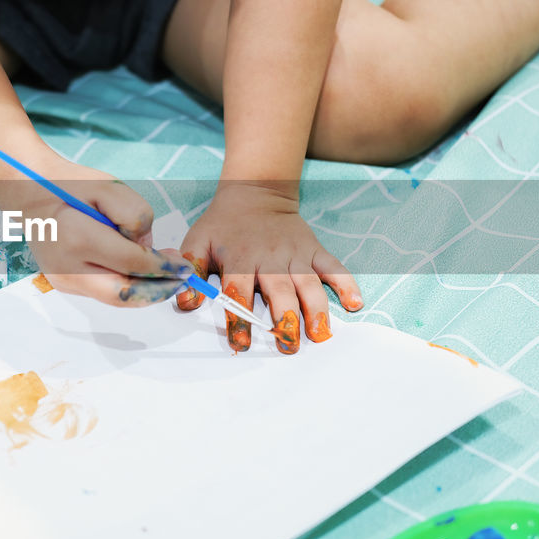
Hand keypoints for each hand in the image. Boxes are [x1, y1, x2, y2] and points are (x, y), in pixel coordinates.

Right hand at [9, 170, 192, 307]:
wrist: (30, 194)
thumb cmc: (72, 186)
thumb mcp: (110, 187)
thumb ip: (136, 216)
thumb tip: (149, 249)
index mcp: (78, 237)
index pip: (132, 263)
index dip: (164, 268)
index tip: (185, 266)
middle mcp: (67, 266)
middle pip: (122, 295)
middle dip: (157, 292)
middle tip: (180, 280)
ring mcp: (62, 280)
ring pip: (113, 298)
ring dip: (144, 290)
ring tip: (163, 272)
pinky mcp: (63, 284)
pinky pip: (103, 292)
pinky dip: (126, 285)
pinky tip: (139, 270)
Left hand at [176, 182, 362, 352]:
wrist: (255, 192)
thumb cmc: (223, 224)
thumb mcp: (198, 241)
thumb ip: (190, 271)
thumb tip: (184, 302)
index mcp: (239, 259)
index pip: (238, 292)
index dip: (239, 319)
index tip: (240, 345)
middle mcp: (270, 258)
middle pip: (279, 291)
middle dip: (285, 319)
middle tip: (288, 346)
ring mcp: (295, 254)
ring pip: (308, 284)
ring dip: (316, 310)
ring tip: (320, 336)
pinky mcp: (314, 250)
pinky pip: (334, 267)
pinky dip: (347, 284)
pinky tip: (355, 304)